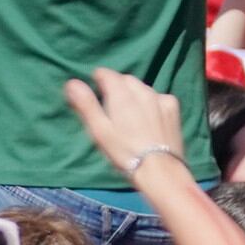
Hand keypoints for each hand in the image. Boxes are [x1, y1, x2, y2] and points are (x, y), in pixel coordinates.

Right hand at [61, 68, 188, 180]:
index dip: (97, 80)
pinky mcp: (173, 108)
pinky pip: (157, 97)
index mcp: (121, 93)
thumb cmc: (124, 152)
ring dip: (133, 94)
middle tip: (111, 107)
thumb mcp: (99, 131)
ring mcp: (160, 98)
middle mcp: (142, 90)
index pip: (106, 73)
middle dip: (116, 87)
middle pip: (124, 79)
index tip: (95, 93)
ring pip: (141, 87)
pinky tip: (149, 118)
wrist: (160, 170)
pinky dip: (151, 102)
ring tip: (130, 114)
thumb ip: (86, 104)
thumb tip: (71, 82)